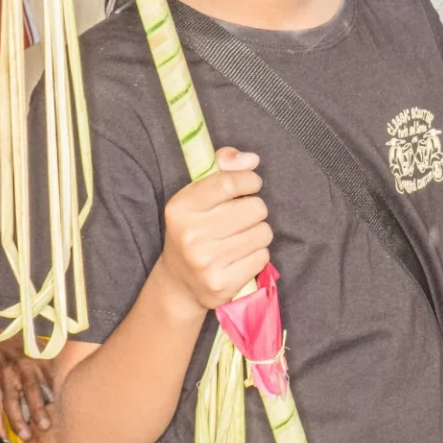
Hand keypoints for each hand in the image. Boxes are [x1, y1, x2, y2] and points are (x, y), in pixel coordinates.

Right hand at [0, 335, 54, 442]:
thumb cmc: (24, 348)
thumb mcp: (41, 353)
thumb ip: (53, 370)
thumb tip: (70, 387)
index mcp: (34, 362)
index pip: (47, 380)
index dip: (54, 395)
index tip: (62, 411)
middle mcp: (18, 369)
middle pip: (28, 391)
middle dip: (36, 410)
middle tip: (44, 427)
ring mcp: (2, 377)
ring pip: (9, 401)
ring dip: (16, 420)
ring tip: (25, 436)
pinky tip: (2, 434)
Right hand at [157, 149, 270, 311]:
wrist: (179, 282)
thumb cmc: (194, 230)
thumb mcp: (197, 197)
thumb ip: (222, 168)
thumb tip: (252, 159)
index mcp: (181, 207)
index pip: (229, 182)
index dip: (249, 180)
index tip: (251, 184)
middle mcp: (191, 235)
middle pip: (255, 208)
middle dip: (255, 210)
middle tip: (241, 218)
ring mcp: (206, 262)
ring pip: (263, 233)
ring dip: (258, 233)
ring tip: (240, 237)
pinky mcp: (222, 283)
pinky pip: (262, 257)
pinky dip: (257, 254)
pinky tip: (240, 256)